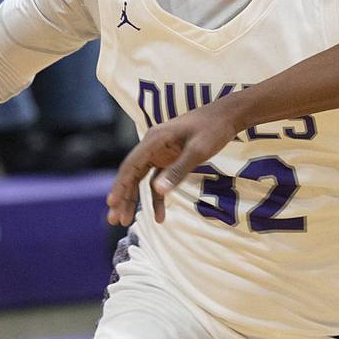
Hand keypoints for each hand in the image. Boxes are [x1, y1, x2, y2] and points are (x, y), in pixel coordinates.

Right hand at [106, 102, 243, 225]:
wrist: (228, 116)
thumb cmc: (213, 129)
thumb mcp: (198, 151)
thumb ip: (178, 171)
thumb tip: (157, 191)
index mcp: (154, 139)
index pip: (131, 165)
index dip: (120, 186)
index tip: (111, 203)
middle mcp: (152, 146)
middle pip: (131, 174)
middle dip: (122, 197)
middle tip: (113, 220)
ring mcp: (160, 153)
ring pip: (141, 179)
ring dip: (133, 199)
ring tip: (124, 221)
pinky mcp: (169, 160)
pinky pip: (158, 181)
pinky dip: (157, 198)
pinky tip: (159, 217)